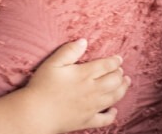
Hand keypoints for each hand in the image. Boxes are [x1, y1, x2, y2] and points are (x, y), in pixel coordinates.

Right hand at [0, 39, 128, 133]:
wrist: (36, 113)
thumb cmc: (41, 87)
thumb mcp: (52, 63)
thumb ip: (69, 51)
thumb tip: (83, 41)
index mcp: (84, 75)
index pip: (107, 66)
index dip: (115, 61)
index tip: (118, 59)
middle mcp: (92, 90)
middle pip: (114, 81)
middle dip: (120, 75)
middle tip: (121, 72)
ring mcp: (91, 107)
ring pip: (114, 97)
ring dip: (122, 89)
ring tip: (125, 84)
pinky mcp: (87, 121)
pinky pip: (105, 119)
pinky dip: (112, 114)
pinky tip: (114, 110)